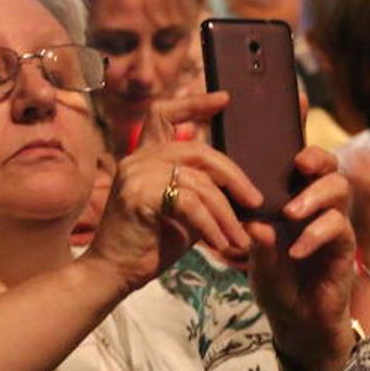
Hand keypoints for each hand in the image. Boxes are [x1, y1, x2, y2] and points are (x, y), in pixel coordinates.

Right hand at [84, 93, 259, 292]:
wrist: (114, 272)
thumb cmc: (150, 244)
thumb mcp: (186, 214)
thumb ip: (207, 195)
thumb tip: (250, 198)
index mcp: (147, 156)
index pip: (165, 114)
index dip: (195, 103)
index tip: (225, 98)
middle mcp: (139, 158)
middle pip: (199, 151)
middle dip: (234, 176)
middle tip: (255, 201)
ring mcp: (137, 174)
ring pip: (199, 182)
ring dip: (226, 214)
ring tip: (240, 238)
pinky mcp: (139, 195)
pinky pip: (190, 203)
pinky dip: (211, 225)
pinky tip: (221, 245)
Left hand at [248, 147, 356, 370]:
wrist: (298, 322)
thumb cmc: (278, 284)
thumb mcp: (257, 262)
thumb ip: (256, 242)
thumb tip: (254, 223)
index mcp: (294, 200)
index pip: (301, 163)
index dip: (302, 134)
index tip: (298, 111)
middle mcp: (318, 206)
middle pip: (329, 166)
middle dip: (317, 158)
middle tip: (299, 163)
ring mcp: (334, 225)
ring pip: (340, 189)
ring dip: (315, 196)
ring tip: (290, 213)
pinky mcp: (344, 247)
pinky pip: (339, 228)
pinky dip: (316, 235)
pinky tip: (296, 251)